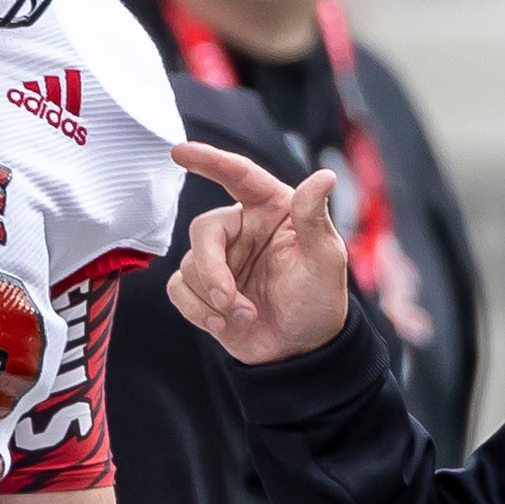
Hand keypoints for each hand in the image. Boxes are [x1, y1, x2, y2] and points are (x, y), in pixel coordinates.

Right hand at [166, 142, 348, 364]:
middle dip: (211, 268)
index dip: (209, 160)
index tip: (180, 151)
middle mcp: (243, 228)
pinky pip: (178, 288)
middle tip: (227, 299)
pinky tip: (223, 324)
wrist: (300, 351)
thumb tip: (324, 176)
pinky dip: (196, 309)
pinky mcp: (203, 287)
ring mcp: (222, 258)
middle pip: (204, 229)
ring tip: (244, 315)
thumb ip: (315, 217)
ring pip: (190, 263)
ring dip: (212, 297)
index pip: (239, 175)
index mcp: (272, 209)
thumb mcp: (326, 259)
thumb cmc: (319, 300)